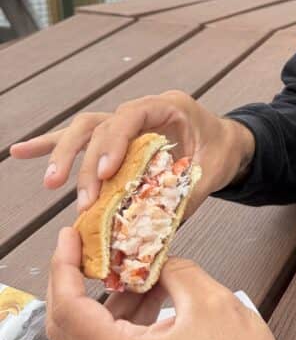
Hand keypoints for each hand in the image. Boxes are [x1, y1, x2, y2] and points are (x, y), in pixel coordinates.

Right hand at [9, 90, 254, 214]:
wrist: (230, 142)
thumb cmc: (222, 152)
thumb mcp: (211, 174)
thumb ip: (184, 196)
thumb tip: (152, 232)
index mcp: (169, 107)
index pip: (133, 115)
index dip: (115, 142)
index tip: (105, 174)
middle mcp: (143, 109)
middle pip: (101, 124)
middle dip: (86, 160)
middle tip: (82, 197)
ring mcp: (126, 122)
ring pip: (86, 128)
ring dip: (62, 152)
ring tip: (50, 182)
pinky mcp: (116, 137)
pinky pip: (82, 138)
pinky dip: (52, 145)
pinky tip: (20, 152)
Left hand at [47, 228, 295, 339]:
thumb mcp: (209, 300)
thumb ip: (174, 272)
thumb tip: (156, 263)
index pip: (69, 310)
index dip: (63, 268)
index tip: (70, 235)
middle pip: (68, 327)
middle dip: (71, 282)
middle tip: (85, 246)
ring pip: (91, 338)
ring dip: (105, 299)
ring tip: (137, 266)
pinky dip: (122, 318)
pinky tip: (154, 294)